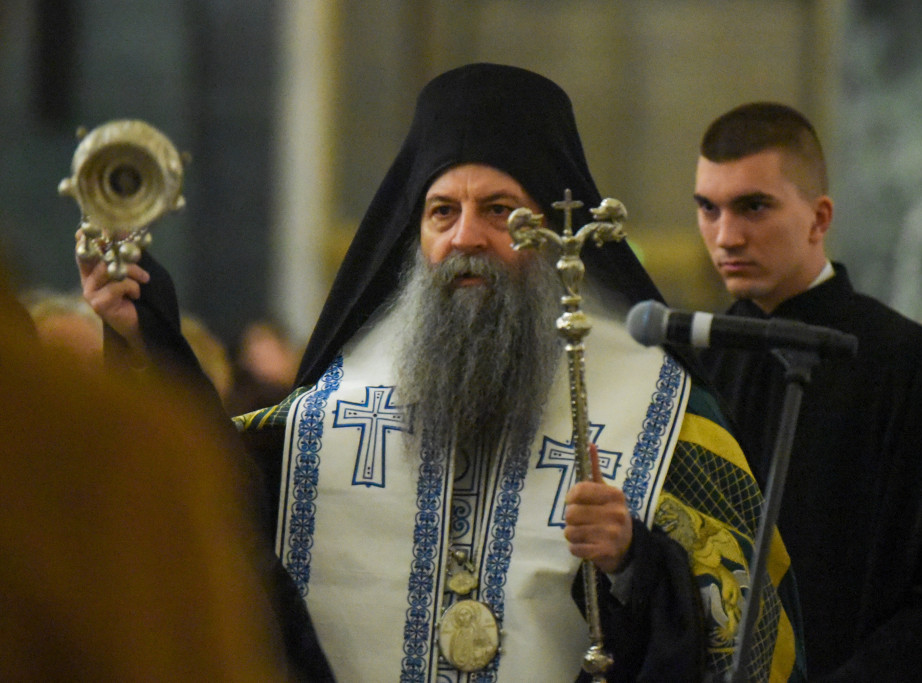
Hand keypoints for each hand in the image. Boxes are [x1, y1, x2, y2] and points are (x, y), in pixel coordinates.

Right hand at [76, 235, 149, 352]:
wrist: (141, 324)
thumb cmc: (137, 296)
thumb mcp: (132, 271)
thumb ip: (124, 253)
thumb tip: (123, 229)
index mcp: (92, 270)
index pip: (84, 249)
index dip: (89, 237)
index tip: (99, 227)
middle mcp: (87, 280)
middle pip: (99, 257)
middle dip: (122, 254)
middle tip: (138, 255)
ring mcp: (89, 292)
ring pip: (110, 269)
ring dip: (132, 272)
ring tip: (144, 279)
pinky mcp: (98, 304)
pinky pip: (118, 285)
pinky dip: (133, 287)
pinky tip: (135, 295)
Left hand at [563, 443, 632, 573]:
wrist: (628, 547)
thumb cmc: (610, 514)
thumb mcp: (606, 492)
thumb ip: (595, 470)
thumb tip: (590, 444)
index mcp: (615, 495)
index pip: (578, 491)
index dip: (571, 497)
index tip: (575, 501)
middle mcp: (616, 513)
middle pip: (571, 513)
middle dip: (570, 519)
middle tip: (581, 521)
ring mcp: (612, 534)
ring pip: (570, 532)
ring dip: (572, 534)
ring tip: (584, 533)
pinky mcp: (606, 552)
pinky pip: (575, 548)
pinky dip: (576, 548)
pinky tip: (585, 545)